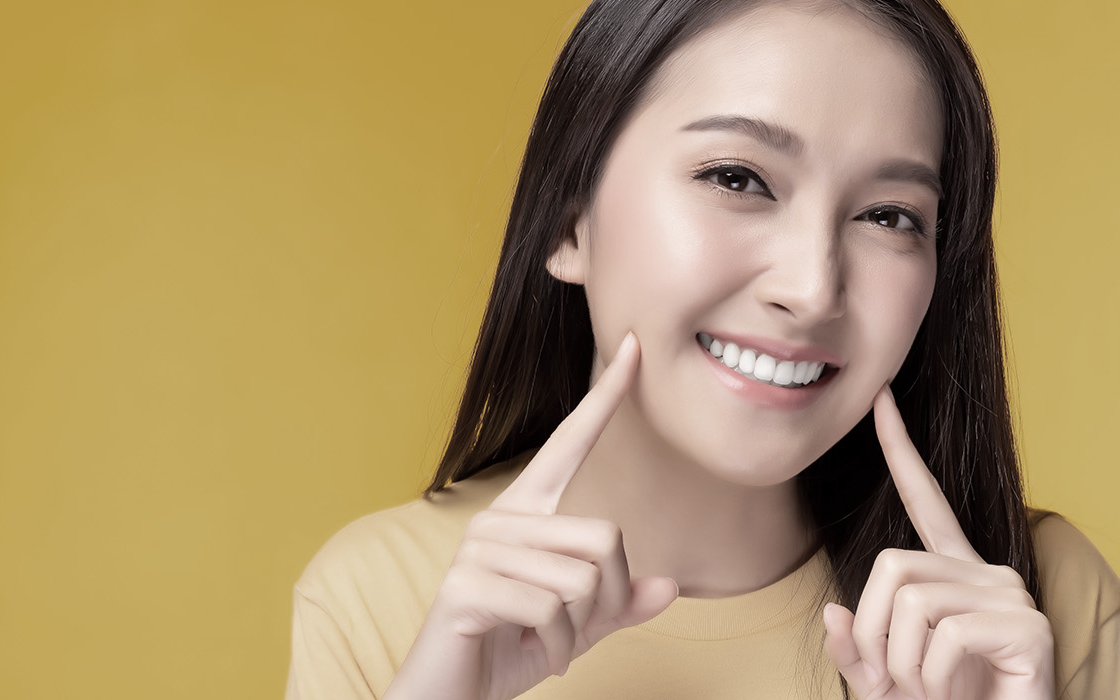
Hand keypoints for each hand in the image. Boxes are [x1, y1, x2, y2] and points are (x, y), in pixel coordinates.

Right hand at [383, 332, 679, 699]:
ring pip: (582, 578)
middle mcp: (500, 519)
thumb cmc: (510, 651)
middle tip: (578, 631)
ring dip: (580, 630)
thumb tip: (668, 587)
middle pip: (605, 537)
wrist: (451, 698)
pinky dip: (559, 645)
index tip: (633, 346)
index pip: (571, 442)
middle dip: (608, 600)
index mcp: (527, 514)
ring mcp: (478, 550)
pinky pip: (550, 608)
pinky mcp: (465, 586)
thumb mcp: (579, 627)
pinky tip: (536, 653)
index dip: (606, 397)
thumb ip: (619, 604)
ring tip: (550, 644)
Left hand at [822, 385, 1054, 699]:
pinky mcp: (1029, 626)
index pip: (927, 501)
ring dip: (906, 666)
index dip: (902, 451)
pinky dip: (935, 679)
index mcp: (957, 577)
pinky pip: (947, 637)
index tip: (882, 400)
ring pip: (915, 603)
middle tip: (897, 681)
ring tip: (933, 693)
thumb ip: (856, 651)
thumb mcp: (885, 684)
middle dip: (875, 634)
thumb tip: (833, 610)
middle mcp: (988, 573)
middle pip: (893, 565)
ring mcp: (1012, 596)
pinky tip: (960, 694)